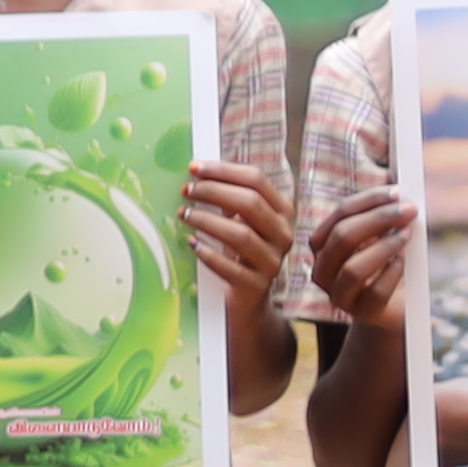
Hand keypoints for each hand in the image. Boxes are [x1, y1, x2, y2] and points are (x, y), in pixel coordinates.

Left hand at [176, 153, 295, 321]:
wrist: (249, 299)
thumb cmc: (240, 252)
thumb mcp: (241, 222)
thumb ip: (229, 200)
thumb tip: (196, 174)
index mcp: (282, 211)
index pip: (257, 180)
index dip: (224, 171)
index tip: (194, 168)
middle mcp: (283, 234)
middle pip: (251, 203)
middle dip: (214, 192)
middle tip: (186, 191)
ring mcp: (272, 261)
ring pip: (241, 234)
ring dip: (208, 221)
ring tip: (184, 214)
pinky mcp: (257, 286)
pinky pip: (231, 268)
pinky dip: (208, 254)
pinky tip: (192, 244)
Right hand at [300, 186, 412, 330]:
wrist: (393, 306)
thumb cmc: (386, 265)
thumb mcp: (381, 237)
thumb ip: (383, 216)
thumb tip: (397, 190)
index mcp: (323, 245)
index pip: (340, 215)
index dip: (368, 200)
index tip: (396, 193)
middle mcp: (323, 270)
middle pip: (343, 237)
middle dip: (378, 219)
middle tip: (408, 211)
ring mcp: (339, 294)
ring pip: (353, 269)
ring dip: (384, 247)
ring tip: (406, 236)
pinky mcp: (362, 312)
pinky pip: (375, 292)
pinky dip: (392, 273)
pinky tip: (402, 262)